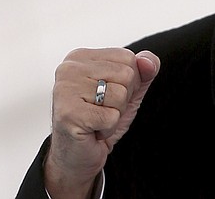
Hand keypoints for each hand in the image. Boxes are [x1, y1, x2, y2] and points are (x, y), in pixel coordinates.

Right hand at [43, 48, 160, 198]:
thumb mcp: (130, 90)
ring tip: (96, 120)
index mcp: (81, 57)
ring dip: (114, 115)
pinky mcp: (68, 114)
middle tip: (101, 110)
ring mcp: (65, 90)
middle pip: (127, 75)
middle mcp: (68, 69)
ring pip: (120, 95)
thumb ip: (144, 71)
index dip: (130, 82)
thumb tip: (148, 62)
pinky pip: (111, 117)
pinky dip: (108, 129)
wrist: (76, 156)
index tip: (108, 96)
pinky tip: (91, 131)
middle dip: (123, 99)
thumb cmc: (100, 120)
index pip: (128, 57)